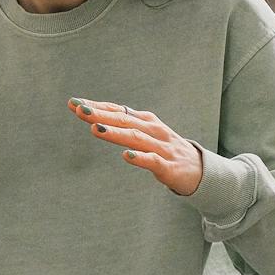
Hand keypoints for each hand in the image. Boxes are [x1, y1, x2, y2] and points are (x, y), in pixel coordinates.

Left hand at [72, 98, 204, 195]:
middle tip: (79, 110)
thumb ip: (125, 126)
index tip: (74, 103)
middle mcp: (153, 130)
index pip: (118, 110)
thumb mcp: (146, 134)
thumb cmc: (167, 151)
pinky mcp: (169, 166)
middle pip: (124, 120)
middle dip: (100, 115)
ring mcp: (162, 148)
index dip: (97, 106)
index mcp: (146, 121)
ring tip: (95, 129)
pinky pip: (153, 161)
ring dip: (115, 133)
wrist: (200, 171)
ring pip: (136, 138)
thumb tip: (96, 118)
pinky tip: (125, 156)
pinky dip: (139, 158)